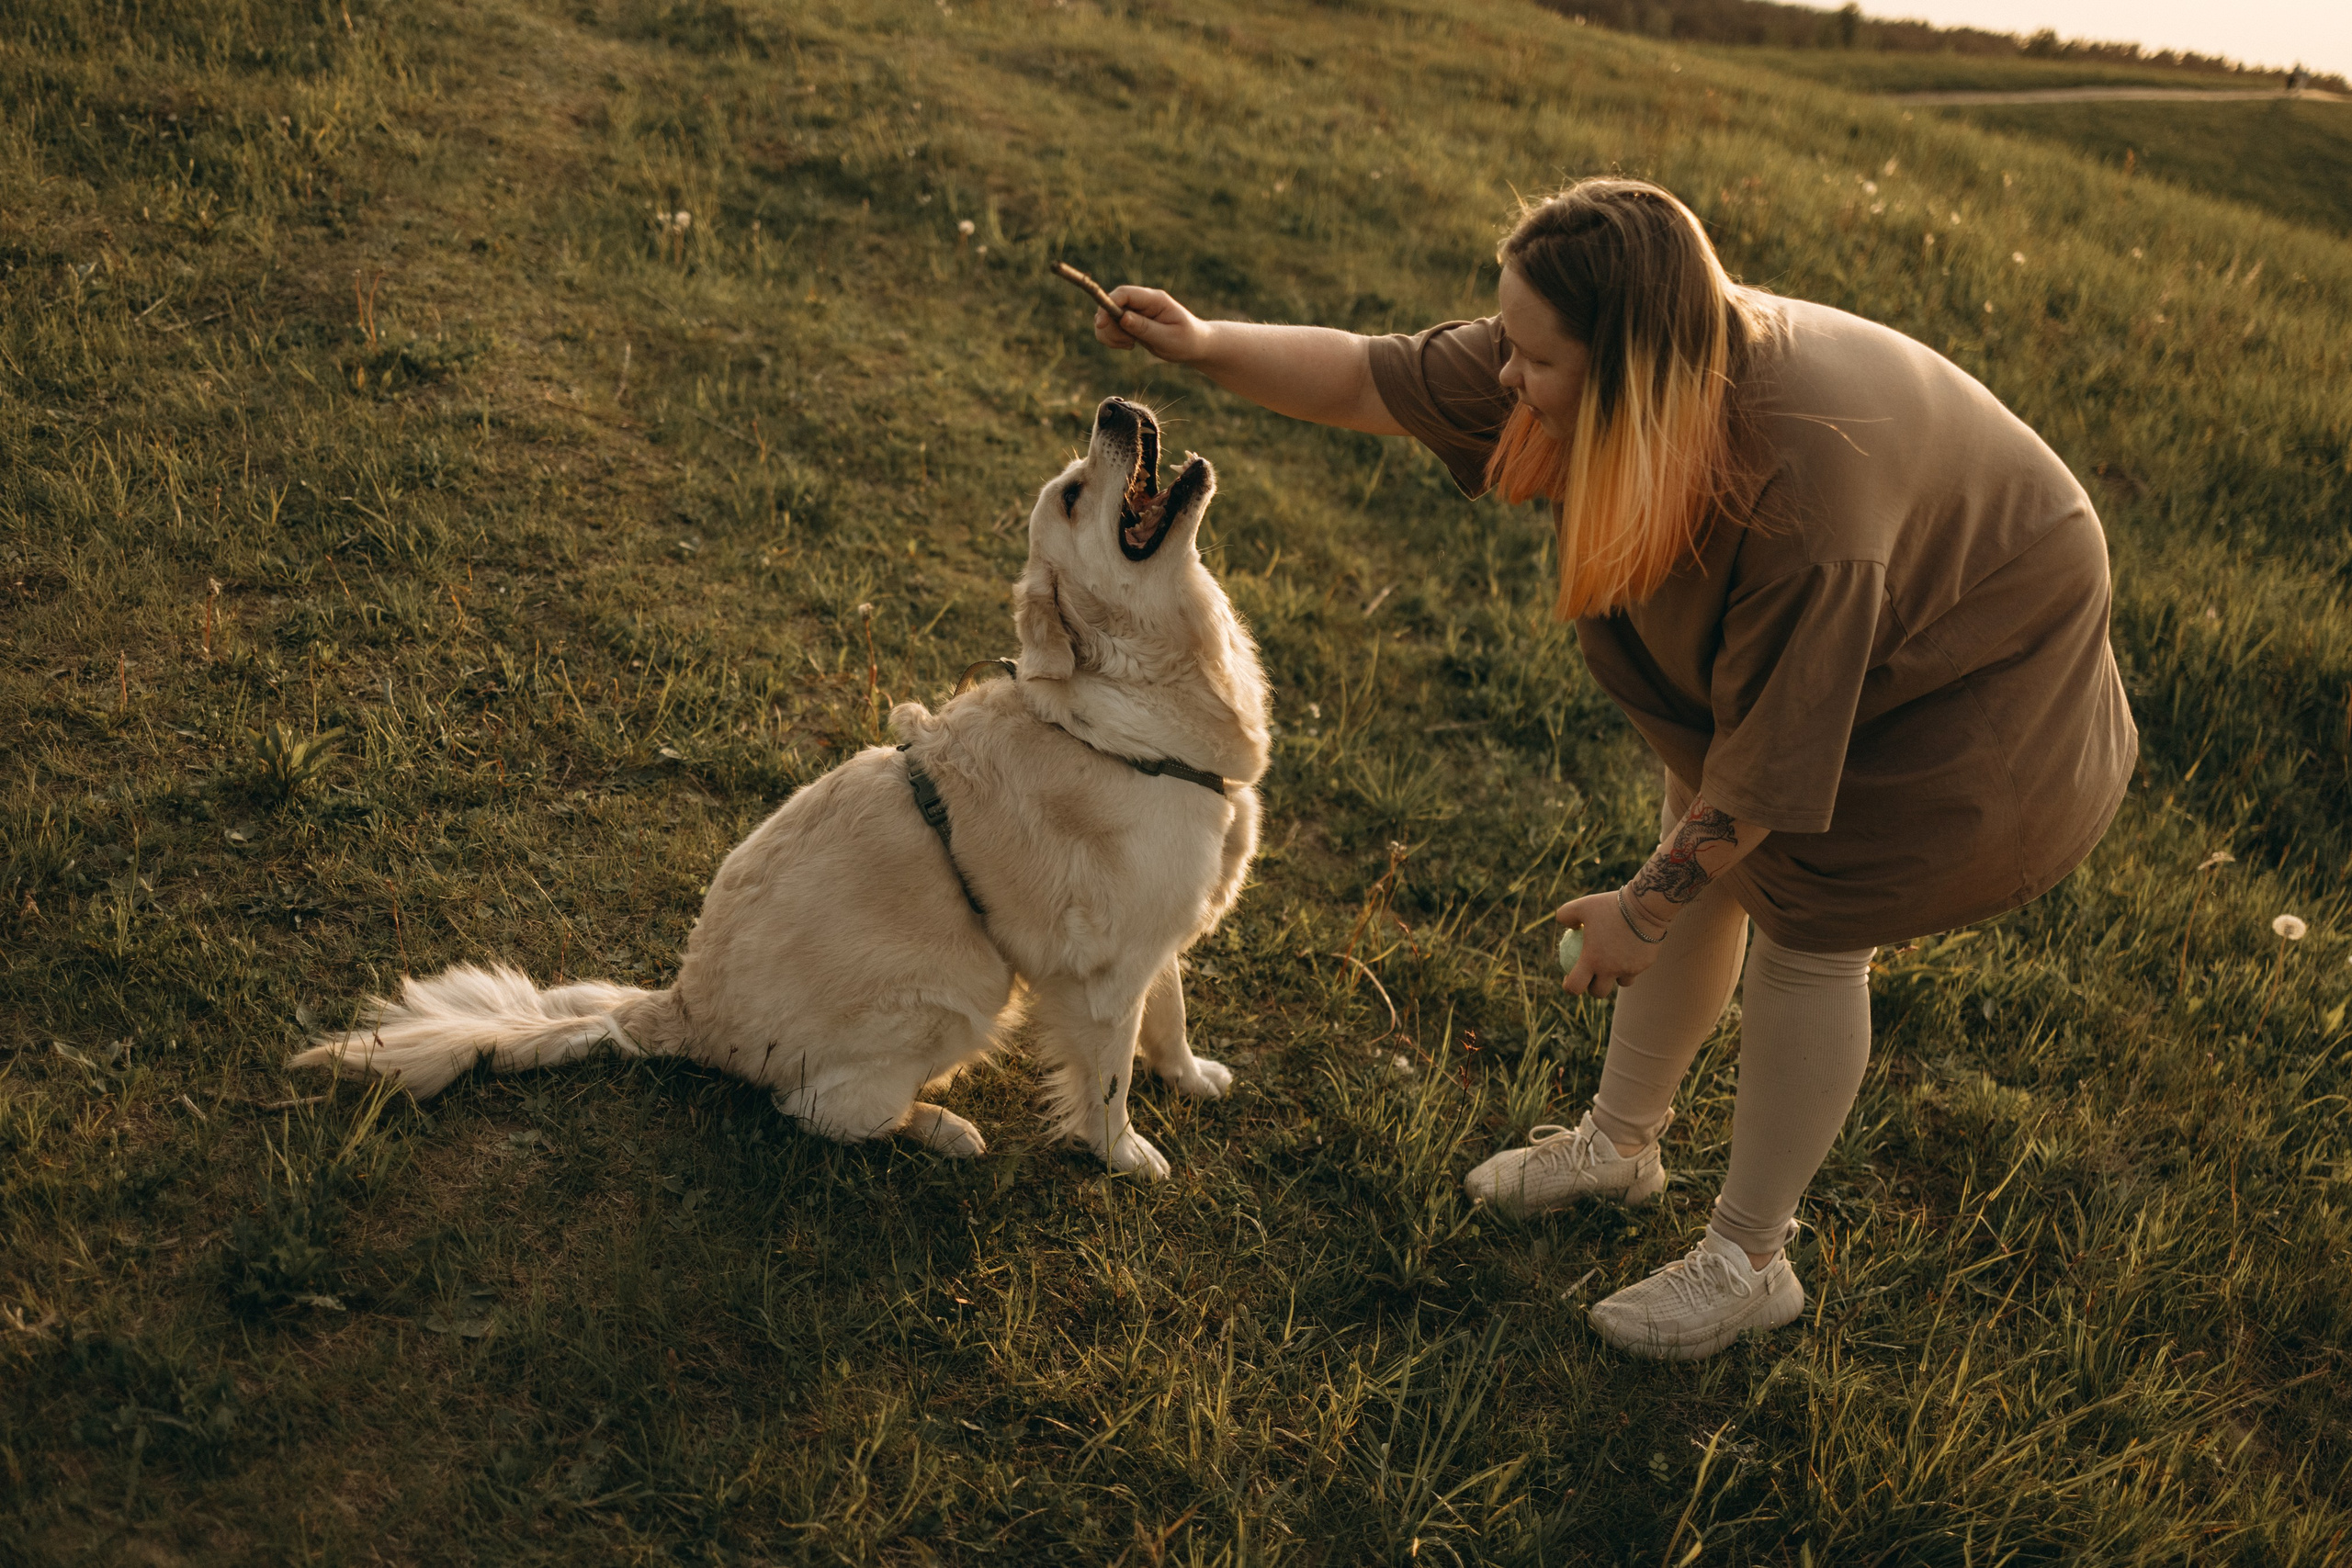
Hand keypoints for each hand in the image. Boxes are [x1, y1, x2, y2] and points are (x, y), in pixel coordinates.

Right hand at [1094, 284, 1212, 364]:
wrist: (1194, 345)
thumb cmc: (1186, 341)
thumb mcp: (1168, 338)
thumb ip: (1145, 328)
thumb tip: (1123, 318)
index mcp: (1154, 299)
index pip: (1124, 293)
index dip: (1108, 304)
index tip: (1102, 323)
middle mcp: (1142, 302)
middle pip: (1111, 305)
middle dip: (1109, 326)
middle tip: (1128, 343)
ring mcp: (1135, 311)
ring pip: (1107, 317)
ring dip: (1110, 334)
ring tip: (1130, 345)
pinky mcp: (1130, 322)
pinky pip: (1110, 327)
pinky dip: (1113, 338)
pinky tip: (1129, 345)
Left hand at [1555, 888, 1666, 998]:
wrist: (1646, 905)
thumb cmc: (1610, 905)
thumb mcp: (1582, 905)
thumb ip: (1566, 915)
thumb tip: (1568, 926)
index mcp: (1593, 960)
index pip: (1576, 987)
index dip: (1569, 987)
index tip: (1569, 977)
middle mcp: (1611, 969)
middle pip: (1599, 992)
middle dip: (1592, 988)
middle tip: (1590, 976)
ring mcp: (1630, 969)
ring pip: (1621, 982)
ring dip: (1615, 978)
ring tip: (1612, 964)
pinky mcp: (1646, 964)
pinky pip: (1636, 969)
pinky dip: (1631, 964)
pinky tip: (1628, 952)